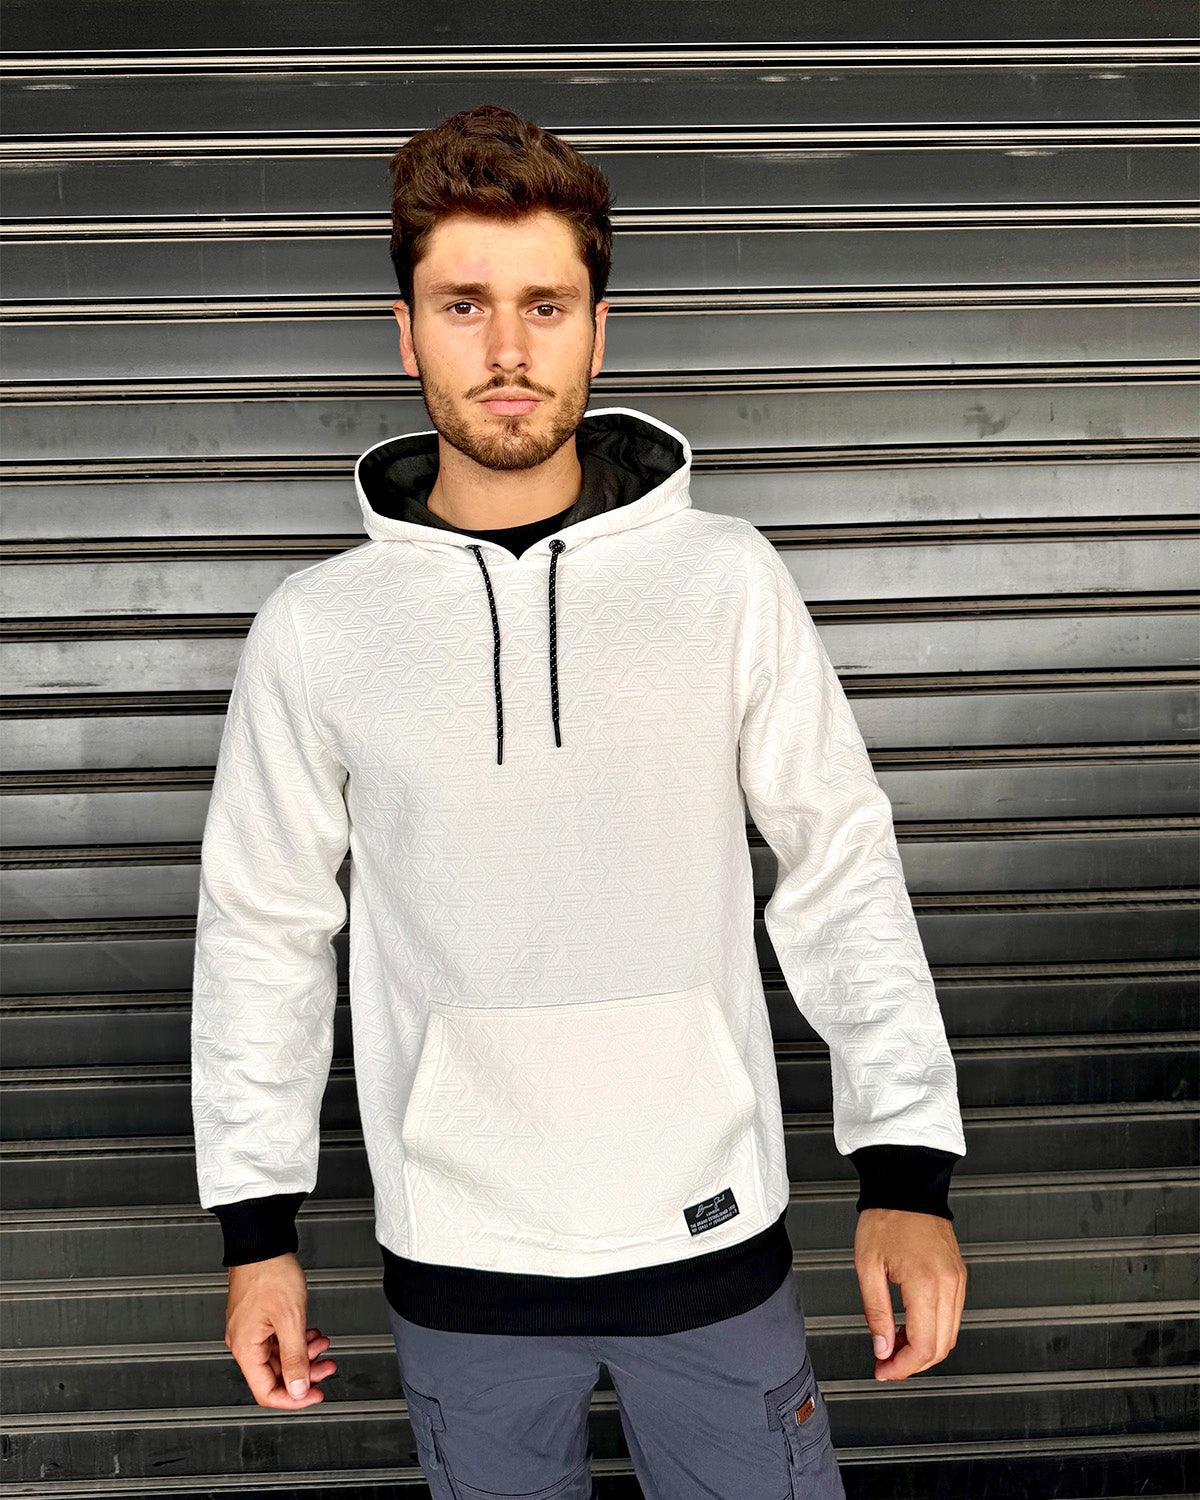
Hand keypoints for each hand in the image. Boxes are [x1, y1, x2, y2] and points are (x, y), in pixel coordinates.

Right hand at [225, 1252, 337, 1407]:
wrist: (262, 1242)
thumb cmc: (270, 1272)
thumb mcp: (290, 1319)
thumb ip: (295, 1358)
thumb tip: (297, 1390)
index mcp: (246, 1348)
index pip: (266, 1391)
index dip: (293, 1399)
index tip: (315, 1395)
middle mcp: (244, 1342)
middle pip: (275, 1374)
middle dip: (305, 1373)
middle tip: (328, 1367)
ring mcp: (250, 1329)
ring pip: (279, 1355)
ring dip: (304, 1354)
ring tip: (323, 1345)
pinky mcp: (258, 1317)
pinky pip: (277, 1339)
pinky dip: (296, 1339)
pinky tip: (311, 1333)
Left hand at [853, 1208, 965, 1380]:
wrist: (907, 1185)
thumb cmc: (886, 1217)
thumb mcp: (868, 1266)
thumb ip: (876, 1312)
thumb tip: (882, 1348)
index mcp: (926, 1282)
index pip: (924, 1346)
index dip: (903, 1367)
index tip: (883, 1370)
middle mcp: (949, 1284)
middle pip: (941, 1347)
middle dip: (913, 1363)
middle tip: (886, 1363)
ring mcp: (958, 1280)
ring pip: (950, 1335)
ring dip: (923, 1348)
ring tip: (893, 1343)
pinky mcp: (958, 1275)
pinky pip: (951, 1316)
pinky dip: (933, 1330)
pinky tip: (909, 1326)